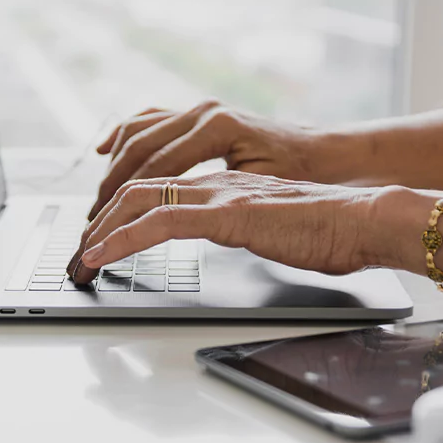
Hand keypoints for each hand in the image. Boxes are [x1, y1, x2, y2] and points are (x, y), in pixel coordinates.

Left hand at [67, 171, 376, 283]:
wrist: (366, 220)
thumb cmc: (328, 230)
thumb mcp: (268, 228)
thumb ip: (239, 227)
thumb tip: (225, 237)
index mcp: (221, 186)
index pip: (154, 190)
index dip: (119, 214)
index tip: (99, 241)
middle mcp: (213, 183)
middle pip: (135, 189)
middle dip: (97, 221)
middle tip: (77, 252)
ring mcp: (218, 195)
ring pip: (138, 200)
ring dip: (100, 231)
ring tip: (79, 259)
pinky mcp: (227, 214)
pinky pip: (161, 222)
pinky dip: (123, 240)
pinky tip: (102, 256)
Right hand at [88, 100, 337, 219]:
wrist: (328, 156)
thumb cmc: (303, 178)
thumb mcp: (261, 193)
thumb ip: (215, 203)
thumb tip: (171, 221)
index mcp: (217, 129)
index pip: (155, 173)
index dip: (124, 210)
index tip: (104, 238)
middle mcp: (203, 113)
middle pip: (137, 153)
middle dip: (108, 194)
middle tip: (90, 229)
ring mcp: (198, 110)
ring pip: (137, 134)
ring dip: (112, 170)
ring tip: (96, 205)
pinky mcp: (198, 116)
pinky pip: (149, 122)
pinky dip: (124, 137)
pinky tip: (105, 152)